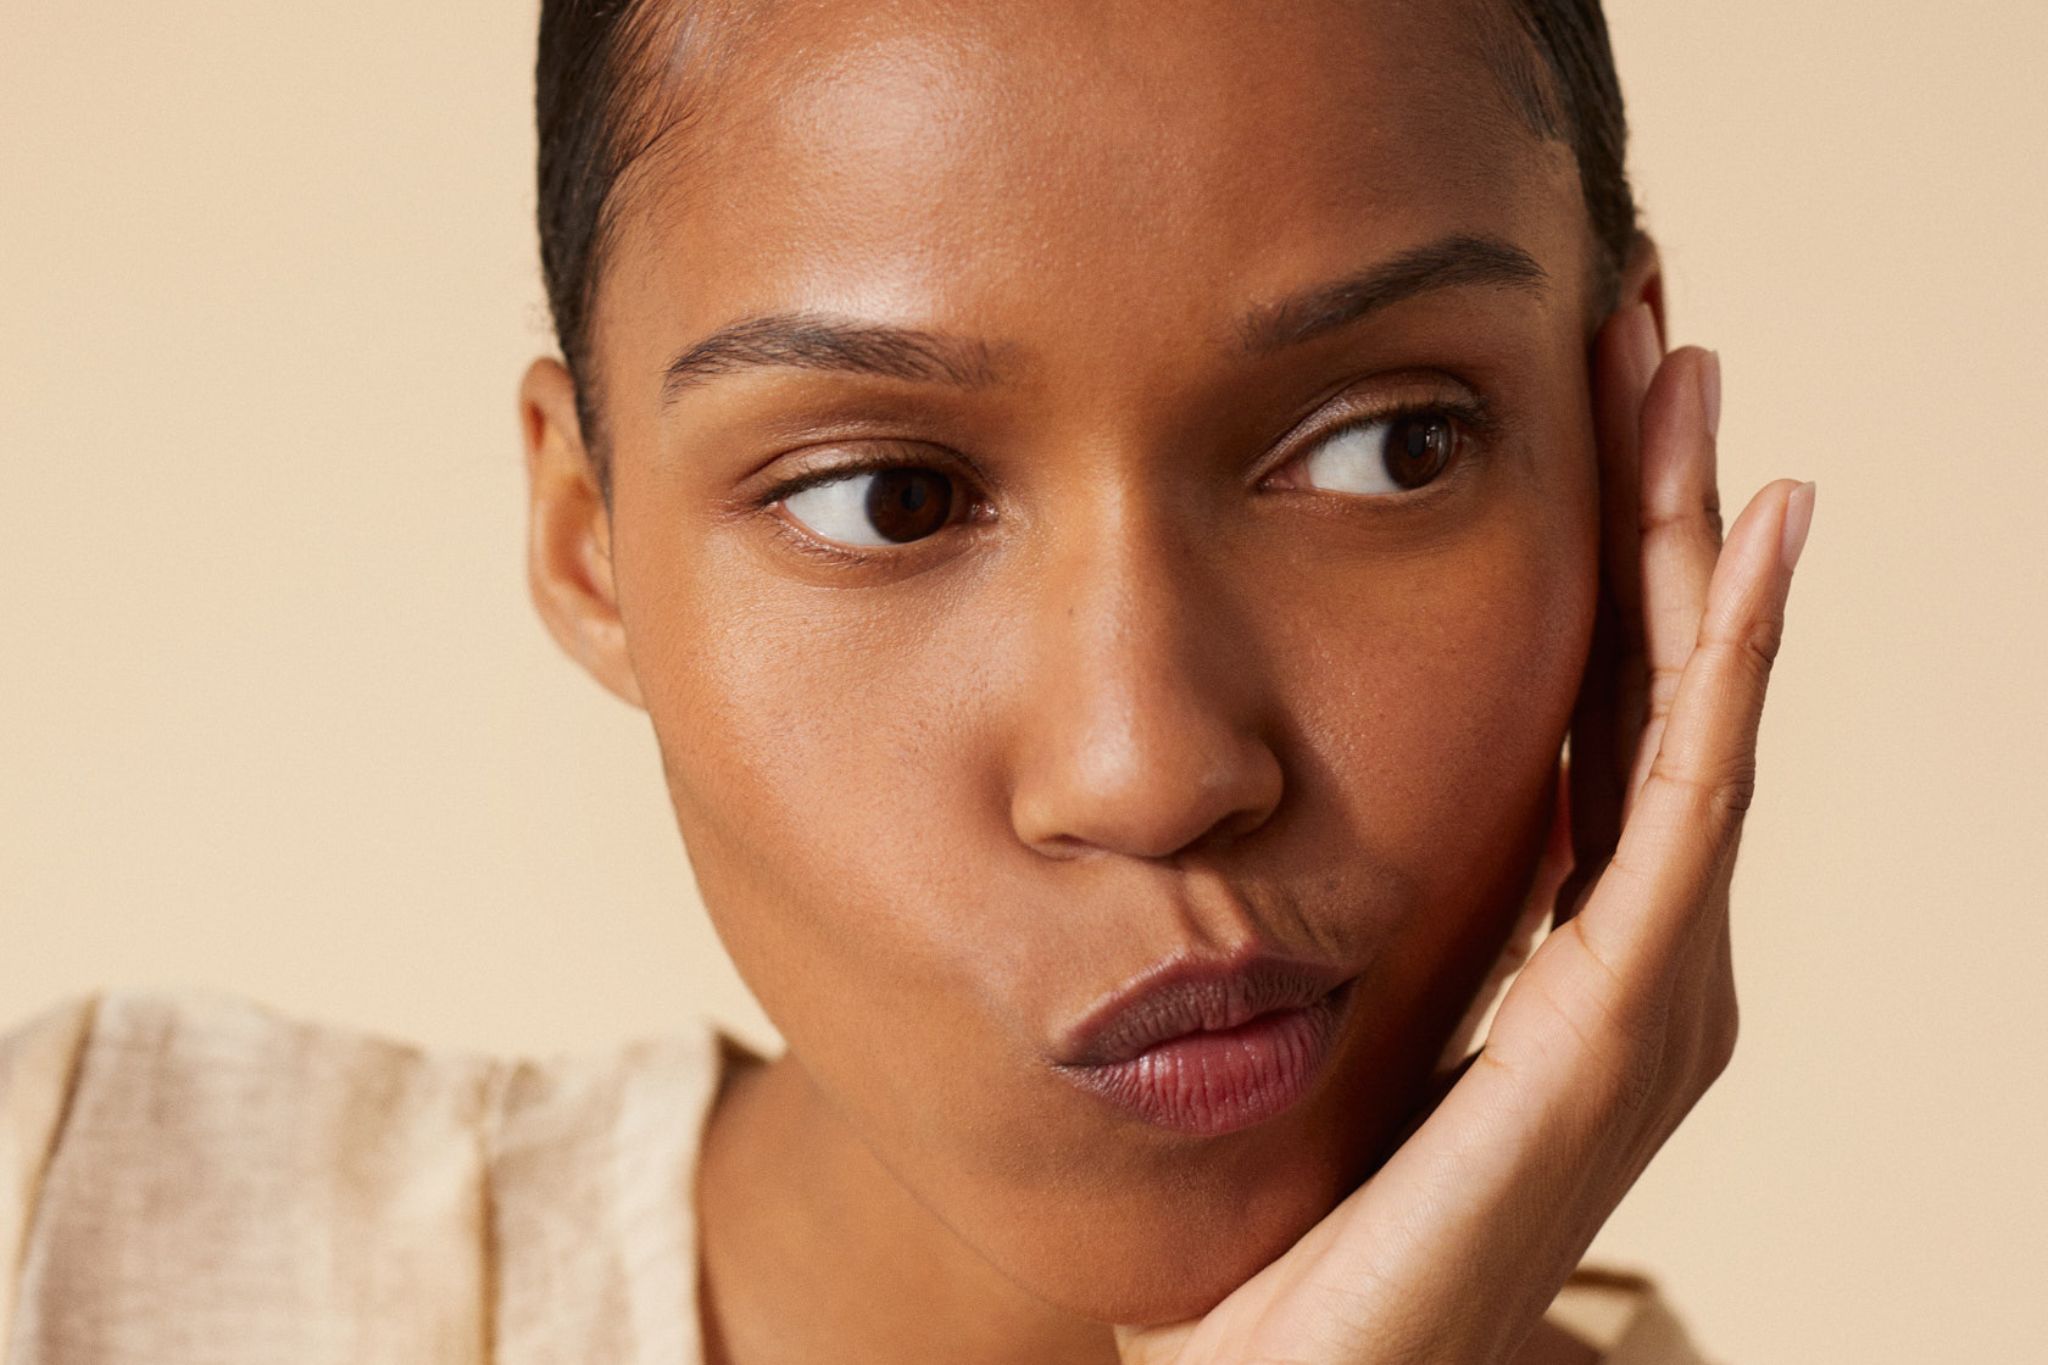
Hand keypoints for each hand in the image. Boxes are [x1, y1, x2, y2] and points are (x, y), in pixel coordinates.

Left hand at [1115, 308, 1815, 1364]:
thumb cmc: (1314, 1217)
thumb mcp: (1351, 1018)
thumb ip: (1382, 914)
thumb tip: (1302, 802)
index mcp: (1571, 951)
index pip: (1602, 714)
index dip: (1613, 557)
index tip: (1592, 407)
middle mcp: (1639, 957)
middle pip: (1663, 686)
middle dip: (1666, 502)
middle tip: (1658, 333)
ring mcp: (1649, 988)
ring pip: (1690, 711)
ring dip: (1697, 537)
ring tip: (1692, 380)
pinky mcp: (1621, 1020)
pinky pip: (1688, 805)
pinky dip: (1731, 665)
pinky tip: (1746, 543)